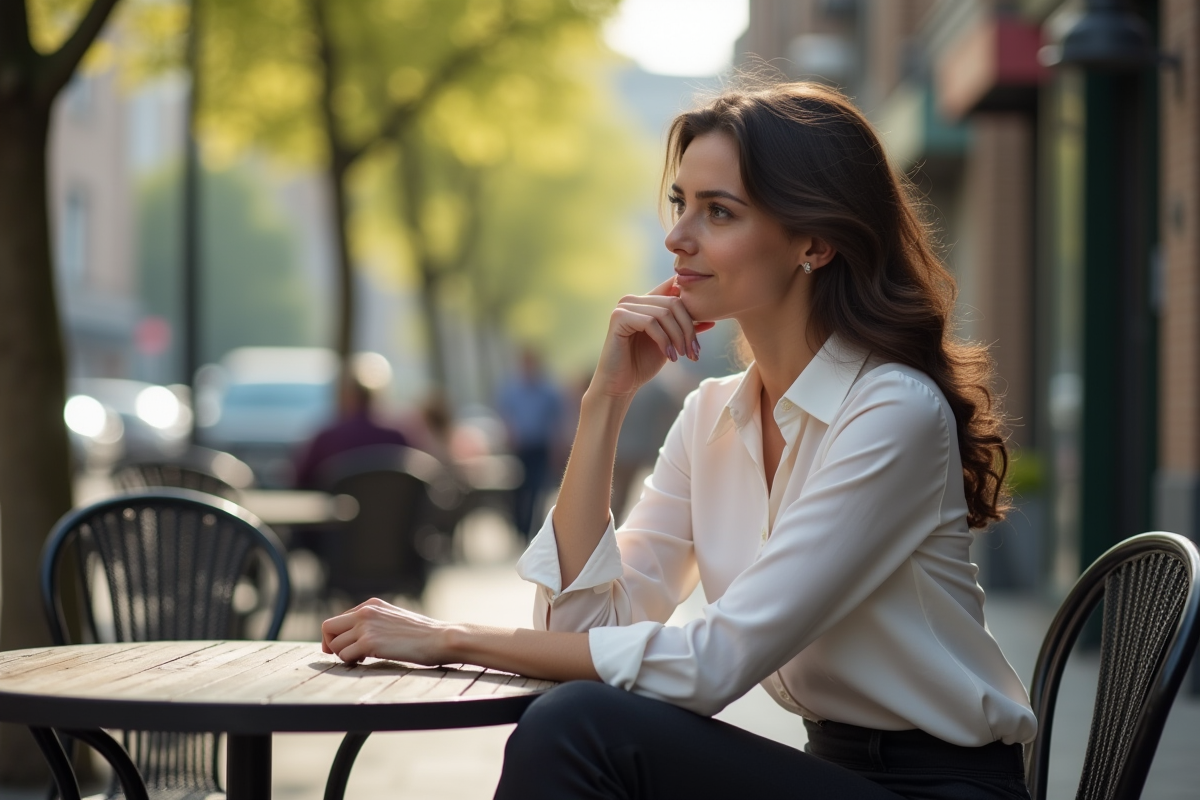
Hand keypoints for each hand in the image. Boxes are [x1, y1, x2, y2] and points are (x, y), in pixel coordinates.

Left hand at [321, 597, 450, 665]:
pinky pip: (344, 655)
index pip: (339, 619)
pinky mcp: (369, 642)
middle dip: (331, 644)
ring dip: (343, 655)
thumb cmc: (422, 634)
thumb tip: (358, 638)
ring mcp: (366, 626)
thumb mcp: (394, 619)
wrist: (439, 638)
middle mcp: (365, 612)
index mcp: (372, 604)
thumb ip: (375, 622)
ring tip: (360, 659)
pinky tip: (364, 662)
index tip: (346, 648)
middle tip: (344, 655)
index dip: (338, 636)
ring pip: (334, 644)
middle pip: (328, 627)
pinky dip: (350, 662)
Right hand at [590, 276, 714, 398]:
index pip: (673, 288)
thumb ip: (684, 328)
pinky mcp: (618, 317)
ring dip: (679, 336)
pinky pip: (650, 323)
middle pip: (674, 302)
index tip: (707, 324)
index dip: (692, 303)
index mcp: (645, 301)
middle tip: (695, 350)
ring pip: (664, 313)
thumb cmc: (642, 364)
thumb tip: (711, 320)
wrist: (620, 385)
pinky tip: (670, 356)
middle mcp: (633, 299)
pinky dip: (664, 340)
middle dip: (688, 327)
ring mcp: (624, 306)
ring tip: (684, 355)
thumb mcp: (670, 343)